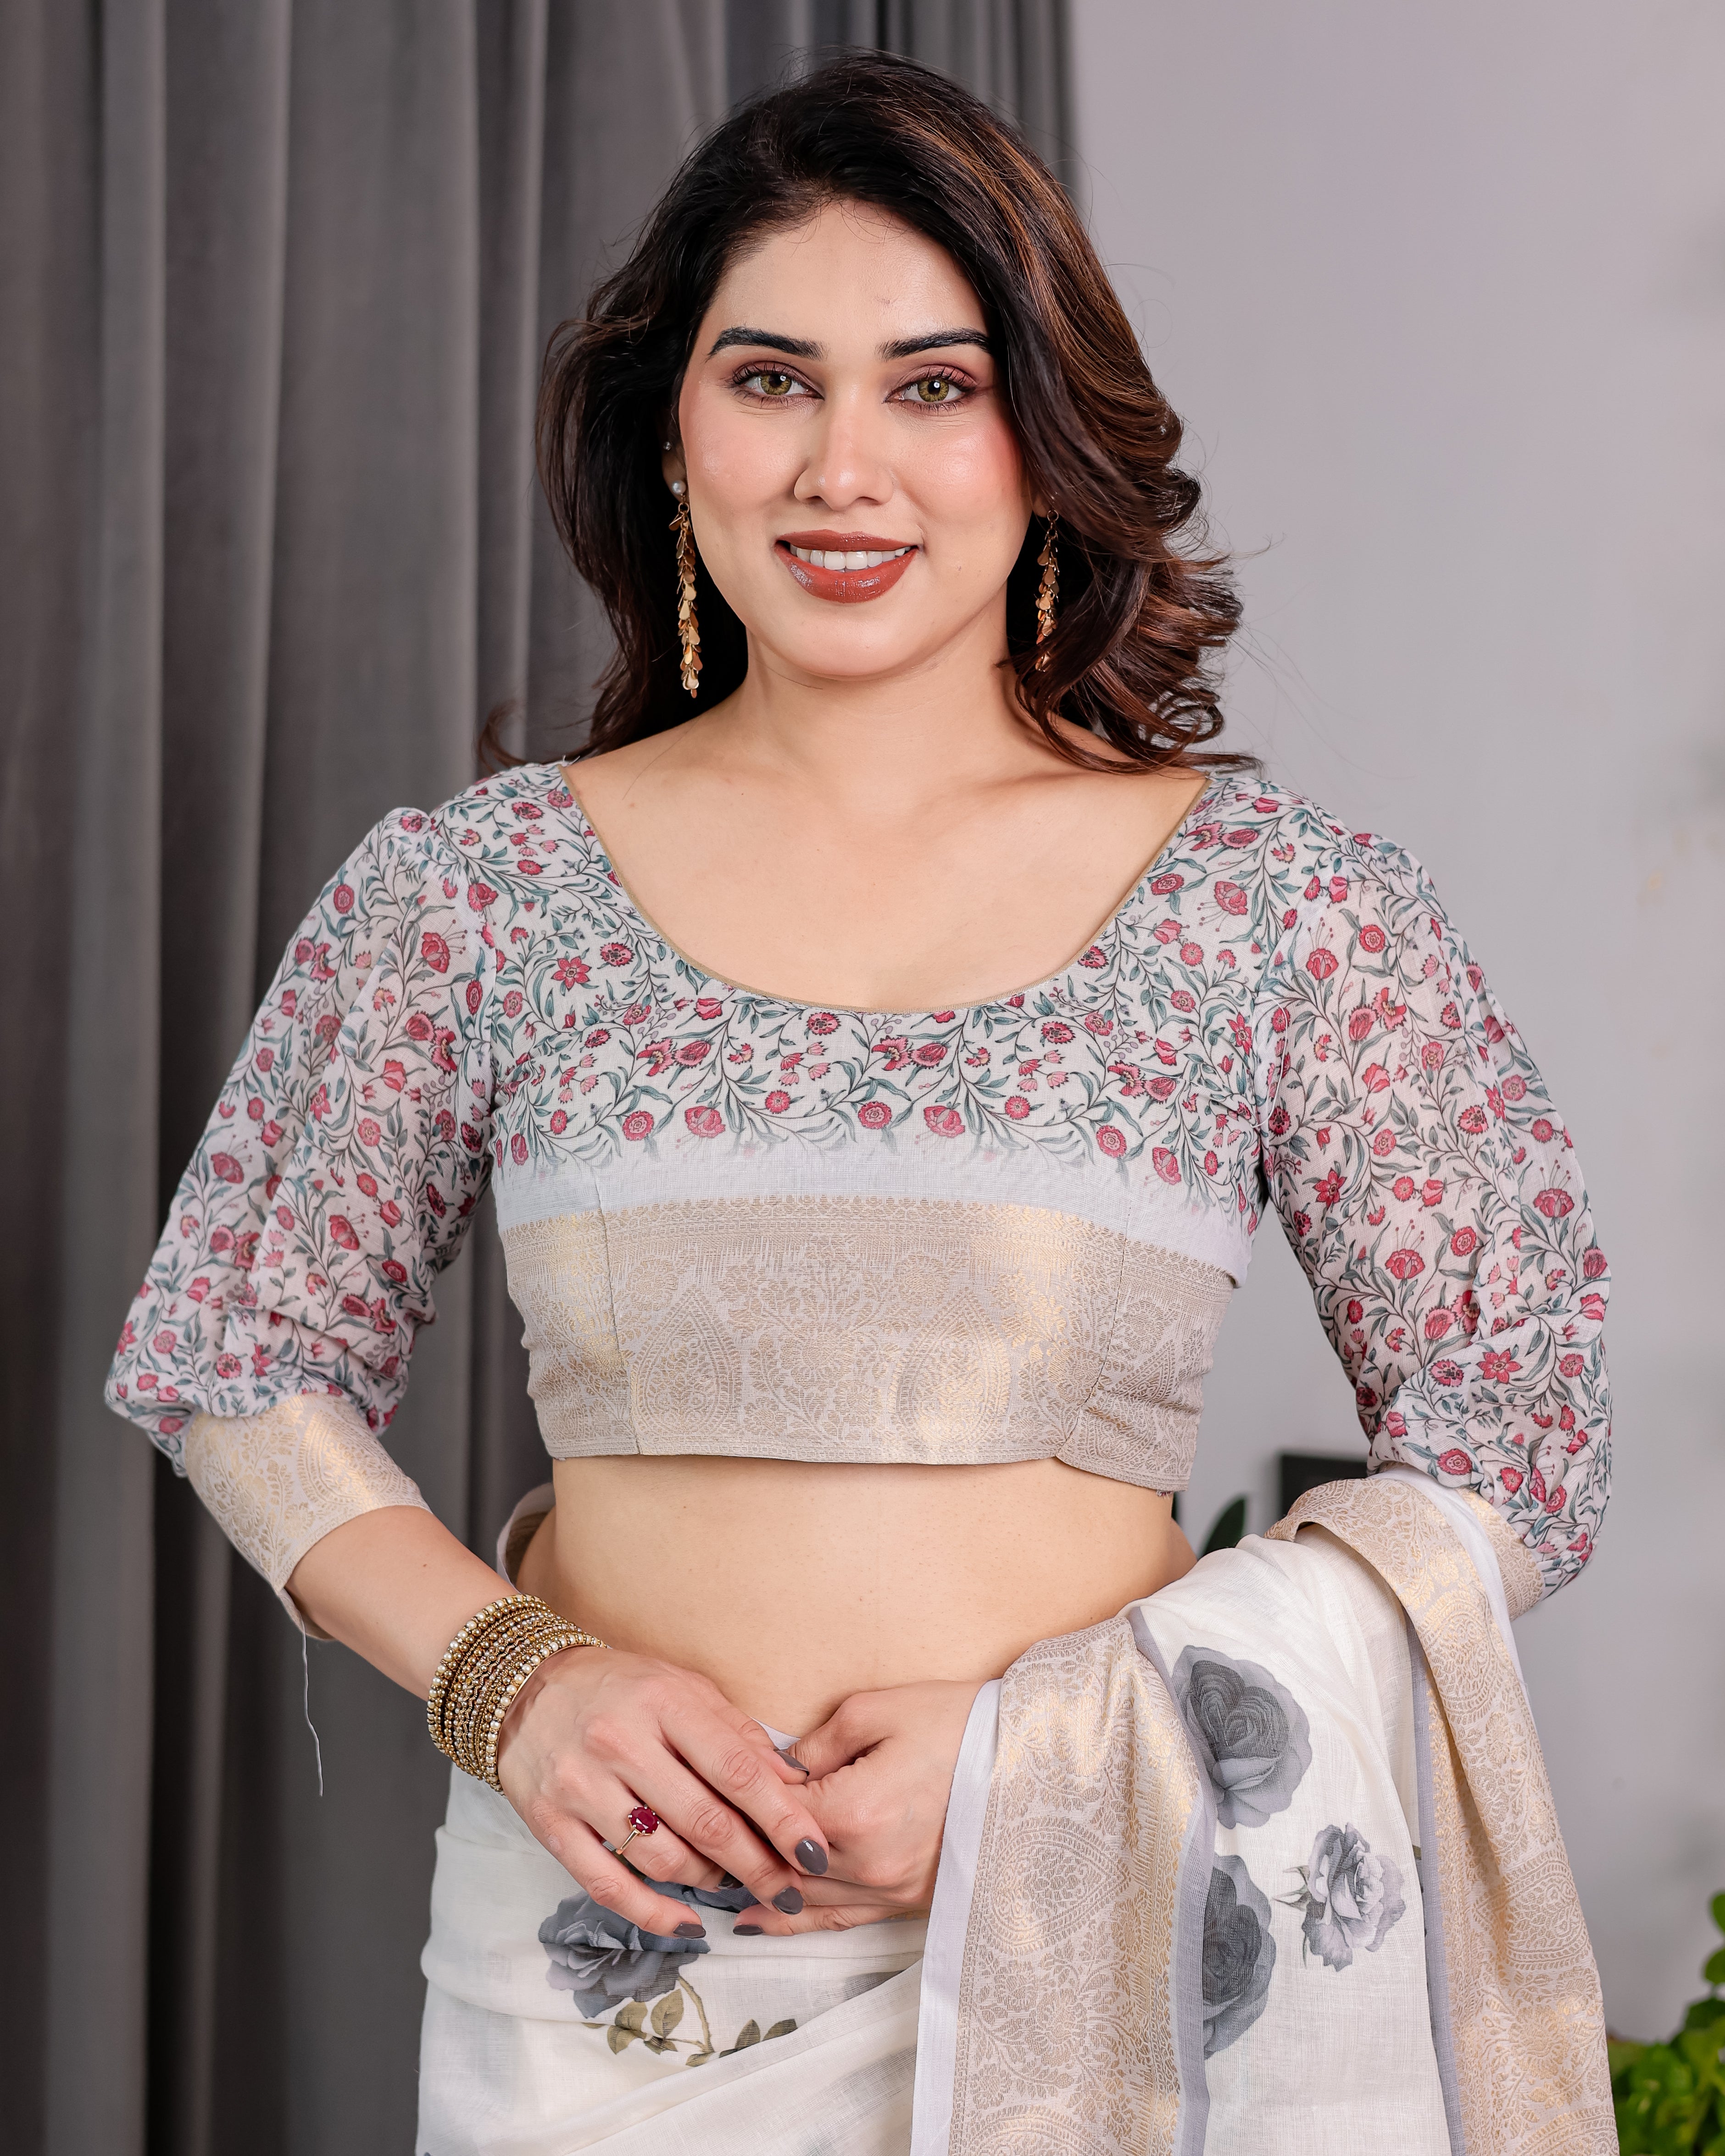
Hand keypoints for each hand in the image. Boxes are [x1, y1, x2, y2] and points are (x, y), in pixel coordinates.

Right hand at [496, 1645, 831, 1937]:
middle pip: (705, 1822)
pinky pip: (608, 1886)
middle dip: (757, 1865)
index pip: (738, 1770)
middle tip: (788, 1888)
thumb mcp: (683, 1688)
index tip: (816, 1853)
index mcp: (664, 1702)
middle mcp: (620, 1743)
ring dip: (708, 1881)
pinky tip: (686, 1926)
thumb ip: (737, 1733)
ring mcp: (581, 1786)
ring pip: (662, 1859)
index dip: (784, 1818)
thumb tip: (793, 1782)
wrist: (525, 1688)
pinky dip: (653, 1914)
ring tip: (728, 1879)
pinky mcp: (551, 1825)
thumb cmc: (621, 1688)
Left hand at [728, 1680, 980, 1935]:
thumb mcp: (877, 1710)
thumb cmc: (956, 1724)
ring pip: (804, 1899)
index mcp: (854, 1811)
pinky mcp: (908, 1901)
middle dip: (744, 1845)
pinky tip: (757, 1924)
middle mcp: (868, 1862)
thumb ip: (817, 1744)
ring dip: (760, 1887)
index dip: (745, 1796)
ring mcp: (890, 1889)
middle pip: (782, 1863)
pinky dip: (796, 1923)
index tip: (721, 1779)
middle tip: (704, 1829)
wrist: (1027, 1760)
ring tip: (714, 1878)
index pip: (774, 1813)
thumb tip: (780, 1769)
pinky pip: (841, 1920)